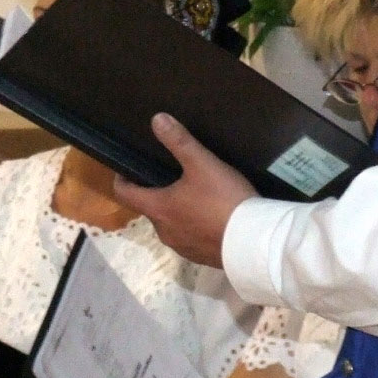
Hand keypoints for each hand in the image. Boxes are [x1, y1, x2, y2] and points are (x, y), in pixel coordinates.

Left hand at [112, 114, 254, 267]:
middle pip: (150, 208)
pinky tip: (211, 216)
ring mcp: (182, 247)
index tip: (127, 168)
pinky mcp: (201, 257)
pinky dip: (194, 226)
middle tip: (171, 175)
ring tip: (194, 193)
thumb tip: (156, 119)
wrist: (255, 241)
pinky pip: (190, 238)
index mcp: (157, 209)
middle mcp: (164, 232)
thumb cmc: (222, 200)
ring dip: (177, 211)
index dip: (123, 179)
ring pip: (171, 224)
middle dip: (157, 192)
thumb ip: (179, 141)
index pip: (125, 194)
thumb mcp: (202, 164)